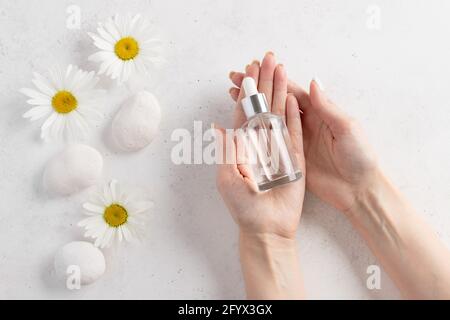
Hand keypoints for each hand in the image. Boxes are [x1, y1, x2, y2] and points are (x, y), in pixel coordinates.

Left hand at [216, 52, 305, 239]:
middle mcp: (261, 143)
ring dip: (279, 91)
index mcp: (243, 147)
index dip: (246, 92)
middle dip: (264, 83)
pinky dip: (294, 115)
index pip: (244, 113)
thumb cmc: (242, 206)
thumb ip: (225, 150)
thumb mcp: (227, 177)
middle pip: (263, 107)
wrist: (266, 228)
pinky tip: (293, 97)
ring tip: (281, 69)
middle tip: (267, 59)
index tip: (247, 71)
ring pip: (279, 114)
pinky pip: (295, 133)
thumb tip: (217, 126)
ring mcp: (280, 149)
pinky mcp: (296, 158)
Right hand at [229, 73, 377, 213]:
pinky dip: (256, 131)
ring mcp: (296, 140)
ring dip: (252, 107)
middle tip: (236, 77)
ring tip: (233, 94)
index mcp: (318, 113)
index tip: (255, 69)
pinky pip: (271, 141)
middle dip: (257, 89)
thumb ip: (327, 107)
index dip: (273, 79)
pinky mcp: (290, 157)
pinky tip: (241, 124)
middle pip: (276, 102)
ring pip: (269, 119)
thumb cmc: (359, 156)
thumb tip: (312, 82)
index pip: (291, 91)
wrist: (358, 188)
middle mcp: (304, 123)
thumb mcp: (346, 128)